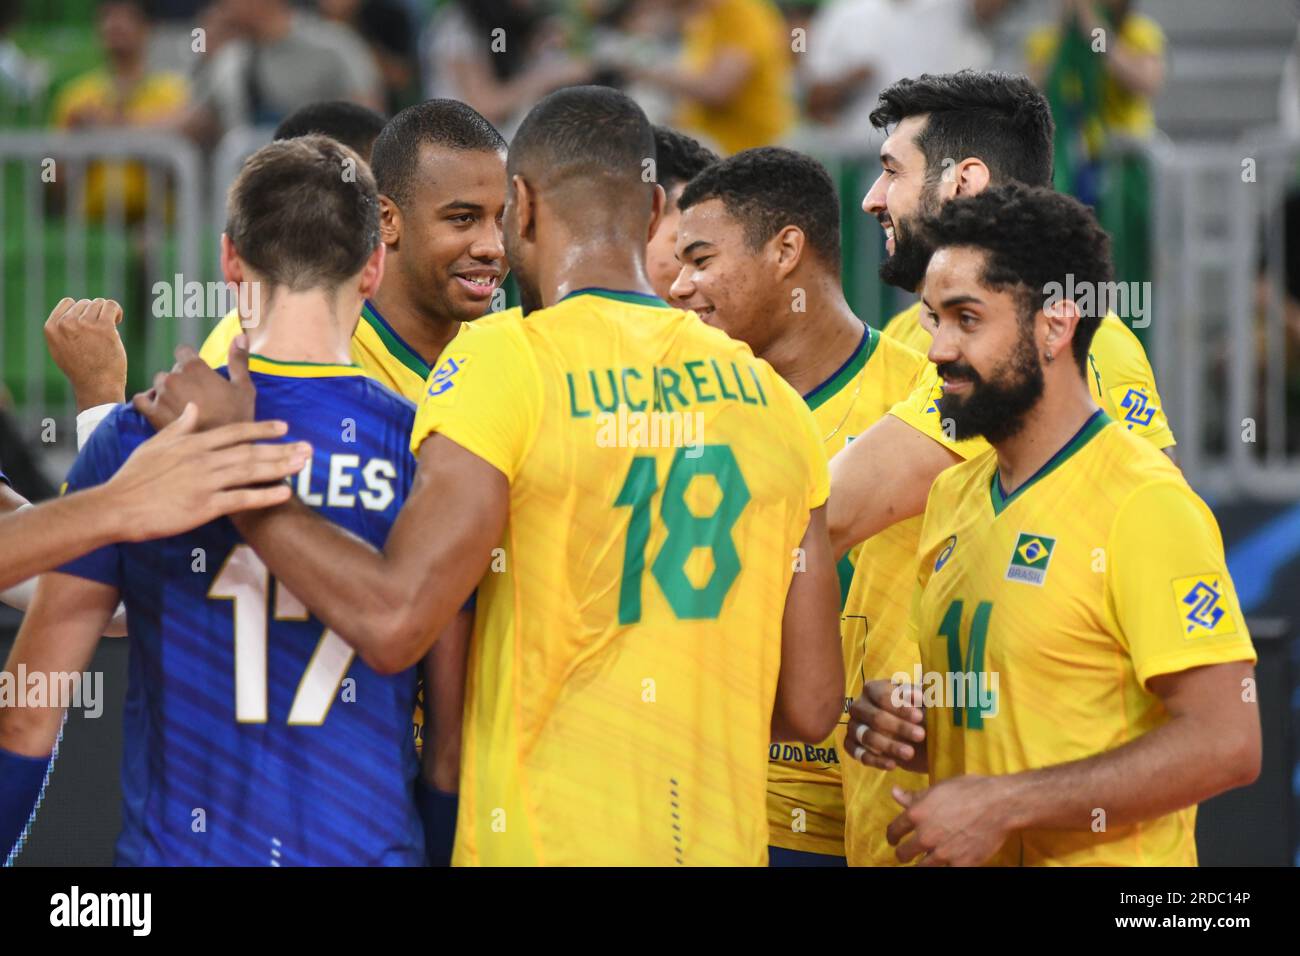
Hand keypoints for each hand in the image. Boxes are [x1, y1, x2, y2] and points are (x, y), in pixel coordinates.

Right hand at [44, 297, 128, 411]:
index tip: (88, 324)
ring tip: (107, 331)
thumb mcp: (60, 349)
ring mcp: (84, 324)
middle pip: (85, 303)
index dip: (80, 311)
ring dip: (106, 315)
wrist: (97, 386)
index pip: (68, 303)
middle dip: (94, 315)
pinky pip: (111, 306)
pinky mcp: (103, 327)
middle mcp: (66, 324)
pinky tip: (117, 321)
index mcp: (51, 327)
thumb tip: (70, 312)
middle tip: (100, 334)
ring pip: (99, 304)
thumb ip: (61, 330)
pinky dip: (116, 311)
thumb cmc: (81, 370)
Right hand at [104, 403, 309, 541]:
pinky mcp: (204, 506)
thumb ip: (178, 426)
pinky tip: (284, 492)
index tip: (284, 427)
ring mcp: (205, 482)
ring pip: (250, 472)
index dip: (262, 429)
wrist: (117, 505)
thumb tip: (191, 407)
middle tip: (309, 447)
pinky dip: (264, 495)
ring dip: (280, 467)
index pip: (234, 432)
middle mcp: (203, 459)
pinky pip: (241, 499)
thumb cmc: (135, 476)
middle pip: (250, 451)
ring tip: (303, 465)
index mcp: (193, 443)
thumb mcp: (155, 444)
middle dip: (282, 449)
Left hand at [133, 335, 254, 431]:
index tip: (200, 374)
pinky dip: (149, 402)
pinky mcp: (152, 412)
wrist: (221, 449)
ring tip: (181, 407)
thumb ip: (239, 360)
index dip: (191, 361)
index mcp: (194, 367)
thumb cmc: (237, 417)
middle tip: (196, 398)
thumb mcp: (244, 388)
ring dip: (167, 391)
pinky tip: (161, 409)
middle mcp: (174, 377)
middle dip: (182, 380)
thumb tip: (240, 335)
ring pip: (158, 385)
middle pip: (172, 370)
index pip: (183, 351)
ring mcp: (161, 394)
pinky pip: (141, 400)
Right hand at [845, 679, 926, 772]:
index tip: (919, 716)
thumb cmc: (918, 713)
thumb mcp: (923, 701)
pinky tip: (893, 765)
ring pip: (866, 736)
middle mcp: (860, 706)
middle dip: (899, 727)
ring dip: (889, 745)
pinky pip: (858, 753)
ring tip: (910, 753)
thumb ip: (923, 693)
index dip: (900, 707)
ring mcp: (854, 726)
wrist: (914, 738)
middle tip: (921, 735)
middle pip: (875, 717)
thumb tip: (922, 690)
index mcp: (873, 689)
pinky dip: (875, 760)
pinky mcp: (852, 745)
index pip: (882, 696)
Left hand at [886, 775, 1014, 866]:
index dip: (892, 836)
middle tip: (906, 854)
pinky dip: (943, 868)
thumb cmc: (970, 790)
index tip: (894, 839)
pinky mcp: (960, 864)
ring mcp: (942, 852)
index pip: (894, 830)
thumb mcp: (939, 788)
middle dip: (903, 854)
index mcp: (917, 813)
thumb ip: (915, 796)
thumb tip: (894, 793)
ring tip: (923, 862)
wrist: (1000, 804)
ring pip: (920, 868)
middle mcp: (926, 835)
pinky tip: (945, 865)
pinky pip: (944, 872)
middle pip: (903, 854)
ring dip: (920, 865)